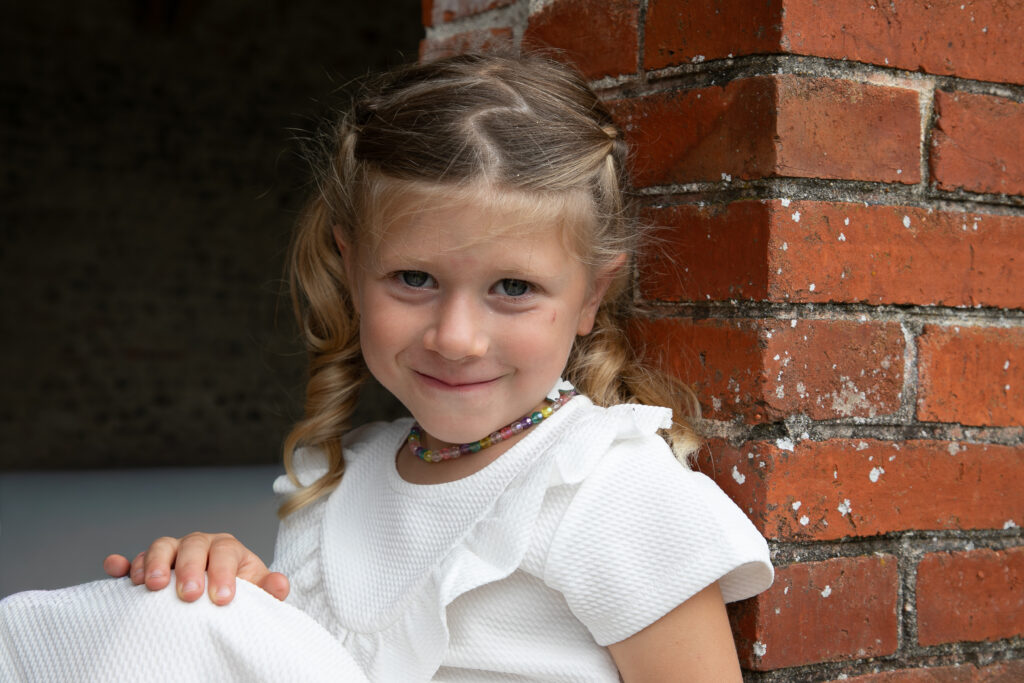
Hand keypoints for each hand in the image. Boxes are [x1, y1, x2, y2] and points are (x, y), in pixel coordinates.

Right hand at [103, 532, 289, 604]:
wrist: (219, 600)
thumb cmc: (238, 594)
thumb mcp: (256, 592)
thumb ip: (268, 589)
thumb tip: (281, 584)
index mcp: (227, 548)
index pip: (225, 551)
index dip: (223, 572)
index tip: (222, 599)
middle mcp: (198, 545)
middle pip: (192, 545)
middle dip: (189, 568)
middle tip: (189, 595)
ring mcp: (171, 554)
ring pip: (161, 546)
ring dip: (154, 562)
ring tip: (152, 585)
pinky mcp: (148, 568)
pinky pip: (132, 561)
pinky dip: (122, 564)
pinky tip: (114, 568)